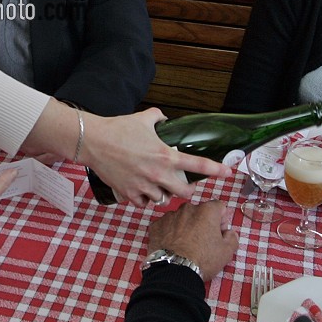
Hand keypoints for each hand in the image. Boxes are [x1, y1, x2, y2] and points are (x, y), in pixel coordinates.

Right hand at [87, 109, 231, 207]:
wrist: (93, 141)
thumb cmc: (118, 129)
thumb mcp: (144, 118)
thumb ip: (158, 118)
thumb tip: (164, 119)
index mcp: (166, 156)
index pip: (198, 166)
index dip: (217, 171)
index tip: (228, 173)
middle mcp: (158, 174)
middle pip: (184, 193)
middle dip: (186, 191)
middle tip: (183, 185)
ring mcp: (143, 186)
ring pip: (163, 200)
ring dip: (164, 195)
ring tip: (158, 186)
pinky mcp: (129, 193)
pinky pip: (144, 204)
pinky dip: (145, 199)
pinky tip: (142, 191)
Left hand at [147, 201, 238, 281]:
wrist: (174, 271)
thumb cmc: (203, 260)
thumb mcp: (226, 252)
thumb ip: (232, 238)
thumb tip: (229, 232)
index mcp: (207, 211)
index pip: (219, 207)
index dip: (221, 220)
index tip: (219, 234)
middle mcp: (187, 208)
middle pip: (199, 212)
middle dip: (202, 223)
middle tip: (202, 242)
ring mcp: (169, 216)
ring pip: (181, 218)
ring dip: (185, 227)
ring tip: (185, 246)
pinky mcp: (156, 225)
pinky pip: (166, 226)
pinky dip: (170, 233)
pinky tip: (172, 246)